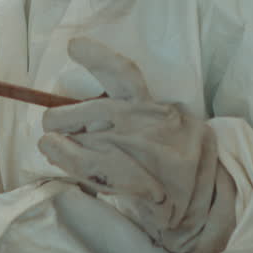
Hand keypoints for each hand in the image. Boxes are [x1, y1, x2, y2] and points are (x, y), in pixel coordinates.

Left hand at [38, 38, 223, 252]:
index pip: (126, 75)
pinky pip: (92, 167)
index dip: (99, 58)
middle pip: (96, 108)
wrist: (203, 206)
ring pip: (88, 138)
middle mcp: (147, 124)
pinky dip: (67, 157)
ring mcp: (143, 153)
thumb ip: (133, 113)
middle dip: (64, 115)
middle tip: (50, 120)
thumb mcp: (165, 127)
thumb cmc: (174, 162)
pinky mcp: (140, 182)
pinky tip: (54, 152)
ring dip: (60, 141)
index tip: (74, 46)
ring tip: (48, 143)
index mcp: (155, 108)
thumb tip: (83, 109)